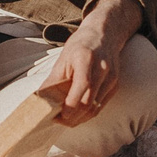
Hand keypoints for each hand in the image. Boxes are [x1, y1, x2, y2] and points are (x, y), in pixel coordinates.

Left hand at [34, 0, 141, 125]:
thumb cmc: (80, 46)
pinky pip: (102, 105)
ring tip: (66, 121)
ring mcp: (112, 77)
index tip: (58, 115)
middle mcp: (102, 68)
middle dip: (74, 117)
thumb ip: (54, 80)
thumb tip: (41, 99)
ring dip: (81, 118)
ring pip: (97, 107)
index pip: (82, 86)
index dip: (71, 105)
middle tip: (59, 121)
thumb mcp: (63, 58)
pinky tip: (78, 114)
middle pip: (90, 101)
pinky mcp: (116, 84)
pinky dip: (89, 113)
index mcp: (86, 58)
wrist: (103, 35)